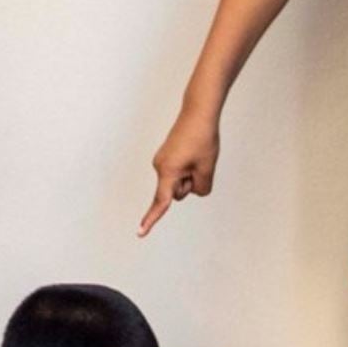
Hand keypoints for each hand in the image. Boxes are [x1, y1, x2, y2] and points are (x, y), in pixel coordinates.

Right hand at [140, 109, 218, 235]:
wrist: (198, 113)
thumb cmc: (203, 139)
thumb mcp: (207, 169)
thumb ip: (201, 188)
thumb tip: (193, 190)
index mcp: (168, 171)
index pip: (162, 201)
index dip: (152, 219)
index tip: (140, 233)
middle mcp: (160, 167)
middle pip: (178, 192)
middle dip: (191, 183)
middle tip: (200, 161)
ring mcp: (162, 162)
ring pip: (180, 182)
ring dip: (191, 174)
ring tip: (198, 154)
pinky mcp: (167, 157)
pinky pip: (179, 173)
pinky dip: (188, 168)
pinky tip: (193, 151)